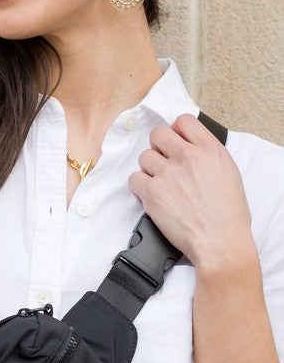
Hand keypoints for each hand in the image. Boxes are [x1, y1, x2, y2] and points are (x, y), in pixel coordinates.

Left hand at [128, 114, 253, 266]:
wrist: (219, 241)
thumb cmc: (228, 216)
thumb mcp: (229, 174)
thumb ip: (208, 157)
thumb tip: (193, 150)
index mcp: (210, 149)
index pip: (183, 121)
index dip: (176, 132)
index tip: (175, 144)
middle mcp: (187, 156)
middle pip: (158, 134)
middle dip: (158, 148)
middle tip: (163, 164)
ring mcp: (168, 173)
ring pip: (144, 157)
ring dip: (149, 170)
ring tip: (159, 185)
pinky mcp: (152, 193)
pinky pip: (134, 179)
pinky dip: (139, 189)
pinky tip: (151, 198)